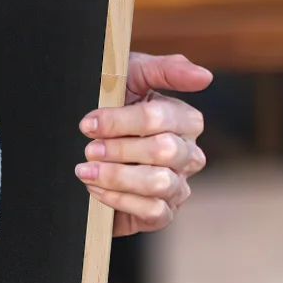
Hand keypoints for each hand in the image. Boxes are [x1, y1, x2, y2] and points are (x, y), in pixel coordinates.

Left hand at [75, 52, 210, 235]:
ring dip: (117, 176)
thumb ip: (166, 70)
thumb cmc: (112, 102)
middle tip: (89, 149)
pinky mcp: (163, 212)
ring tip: (87, 171)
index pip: (163, 118)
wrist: (78, 143)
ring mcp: (177, 185)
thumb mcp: (131, 75)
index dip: (123, 121)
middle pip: (164, 151)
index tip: (89, 124)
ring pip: (160, 183)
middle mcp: (186, 154)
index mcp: (183, 120)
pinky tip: (95, 189)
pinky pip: (153, 211)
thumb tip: (204, 76)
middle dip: (120, 149)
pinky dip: (120, 200)